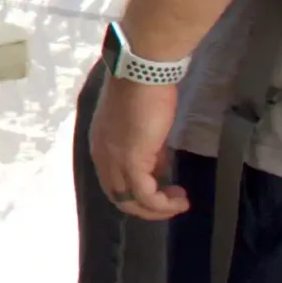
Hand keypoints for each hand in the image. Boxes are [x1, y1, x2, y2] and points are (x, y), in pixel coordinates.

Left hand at [89, 71, 189, 220]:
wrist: (143, 74)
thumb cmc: (145, 93)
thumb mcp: (144, 128)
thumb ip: (147, 149)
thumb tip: (158, 167)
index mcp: (101, 145)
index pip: (113, 182)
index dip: (137, 192)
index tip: (163, 188)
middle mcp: (101, 155)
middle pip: (118, 197)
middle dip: (147, 208)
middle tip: (172, 202)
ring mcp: (113, 159)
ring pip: (129, 201)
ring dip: (157, 209)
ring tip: (180, 202)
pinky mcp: (130, 160)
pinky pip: (144, 194)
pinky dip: (163, 204)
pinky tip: (180, 199)